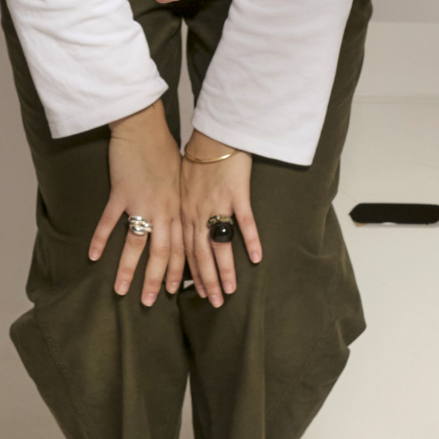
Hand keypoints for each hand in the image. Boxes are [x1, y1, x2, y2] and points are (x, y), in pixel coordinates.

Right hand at [90, 100, 184, 306]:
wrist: (144, 126)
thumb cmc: (163, 151)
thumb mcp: (179, 181)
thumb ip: (177, 206)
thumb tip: (176, 225)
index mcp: (178, 209)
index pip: (181, 249)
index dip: (177, 273)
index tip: (172, 294)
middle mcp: (163, 210)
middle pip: (162, 254)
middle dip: (155, 281)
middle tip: (148, 303)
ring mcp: (141, 203)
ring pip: (136, 244)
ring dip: (128, 270)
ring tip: (120, 291)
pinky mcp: (121, 192)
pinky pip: (110, 221)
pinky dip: (101, 239)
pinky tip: (94, 256)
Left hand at [180, 137, 259, 306]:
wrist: (211, 135)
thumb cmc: (197, 159)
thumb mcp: (181, 186)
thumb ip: (184, 209)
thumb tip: (185, 227)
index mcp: (183, 213)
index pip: (185, 250)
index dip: (190, 274)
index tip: (194, 294)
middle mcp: (196, 213)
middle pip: (200, 254)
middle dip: (206, 281)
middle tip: (213, 302)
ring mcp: (216, 205)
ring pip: (218, 245)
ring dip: (224, 270)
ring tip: (230, 291)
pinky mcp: (235, 194)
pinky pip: (244, 222)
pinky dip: (250, 240)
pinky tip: (256, 258)